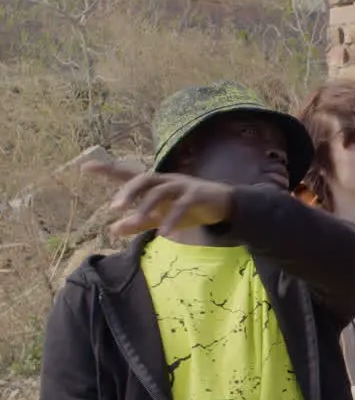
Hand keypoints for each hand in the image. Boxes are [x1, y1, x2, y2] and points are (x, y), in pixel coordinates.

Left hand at [83, 159, 232, 236]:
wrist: (224, 205)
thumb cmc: (189, 208)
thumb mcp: (160, 217)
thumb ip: (138, 222)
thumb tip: (112, 229)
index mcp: (155, 183)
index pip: (128, 174)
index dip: (107, 169)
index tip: (85, 167)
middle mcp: (166, 180)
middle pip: (143, 179)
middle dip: (128, 191)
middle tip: (115, 207)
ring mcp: (182, 185)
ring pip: (161, 190)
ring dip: (148, 205)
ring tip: (137, 220)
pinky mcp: (197, 195)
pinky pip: (183, 205)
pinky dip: (172, 218)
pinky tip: (164, 232)